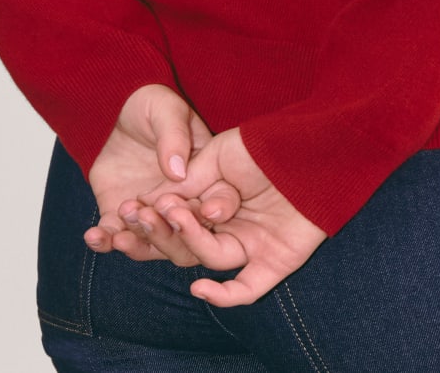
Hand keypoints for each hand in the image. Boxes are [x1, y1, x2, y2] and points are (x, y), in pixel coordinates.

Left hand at [84, 84, 239, 263]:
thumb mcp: (166, 110)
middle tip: (144, 214)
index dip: (210, 212)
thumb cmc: (151, 106)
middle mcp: (183, 203)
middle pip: (186, 234)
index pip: (218, 202)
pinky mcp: (122, 217)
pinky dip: (106, 241)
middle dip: (166, 232)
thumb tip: (177, 170)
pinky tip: (95, 236)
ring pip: (152, 244)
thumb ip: (174, 137)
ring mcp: (153, 214)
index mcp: (205, 177)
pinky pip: (116, 237)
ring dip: (136, 242)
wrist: (116, 111)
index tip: (191, 210)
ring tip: (118, 232)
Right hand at [136, 126, 326, 305]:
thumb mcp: (219, 154)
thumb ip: (190, 179)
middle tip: (142, 215)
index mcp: (214, 201)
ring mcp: (252, 245)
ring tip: (178, 216)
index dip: (151, 217)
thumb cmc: (267, 144)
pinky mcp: (274, 263)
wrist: (313, 147)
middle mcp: (230, 226)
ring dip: (189, 240)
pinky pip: (246, 289)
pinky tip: (199, 289)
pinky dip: (223, 296)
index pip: (176, 218)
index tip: (126, 209)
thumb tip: (153, 201)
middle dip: (162, 231)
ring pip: (210, 257)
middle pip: (187, 242)